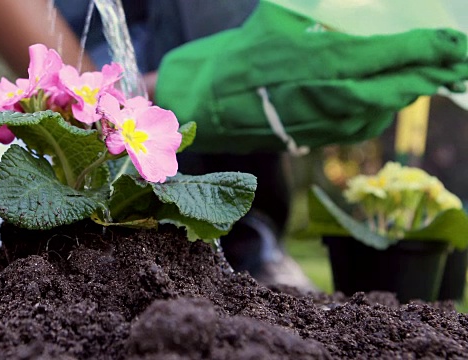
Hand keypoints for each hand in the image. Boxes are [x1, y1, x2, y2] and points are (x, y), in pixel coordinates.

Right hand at [155, 2, 467, 152]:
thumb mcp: (281, 15)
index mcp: (325, 60)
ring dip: (407, 93)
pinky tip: (386, 100)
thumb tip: (355, 6)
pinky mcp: (315, 139)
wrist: (209, 102)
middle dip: (432, 73)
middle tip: (458, 64)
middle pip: (398, 87)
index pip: (393, 52)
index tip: (456, 41)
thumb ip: (322, 7)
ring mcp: (325, 122)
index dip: (430, 47)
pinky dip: (380, 112)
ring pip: (382, 110)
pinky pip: (361, 128)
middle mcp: (330, 95)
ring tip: (428, 78)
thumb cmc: (242, 53)